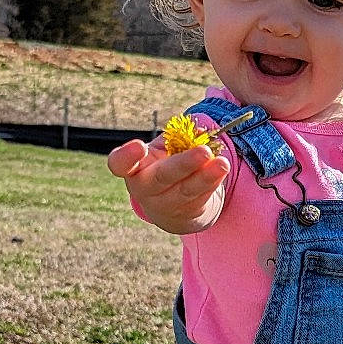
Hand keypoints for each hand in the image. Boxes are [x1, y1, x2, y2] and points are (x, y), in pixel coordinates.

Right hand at [107, 133, 230, 234]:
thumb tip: (199, 130)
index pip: (120, 164)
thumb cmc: (163, 167)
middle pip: (162, 177)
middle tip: (204, 151)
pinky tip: (222, 169)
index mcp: (132, 169)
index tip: (138, 146)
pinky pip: (201, 197)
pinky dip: (213, 182)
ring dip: (206, 176)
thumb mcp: (162, 151)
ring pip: (186, 190)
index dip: (126, 156)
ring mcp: (165, 205)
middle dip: (184, 164)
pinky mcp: (186, 213)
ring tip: (222, 163)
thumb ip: (175, 140)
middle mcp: (144, 189)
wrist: (171, 206)